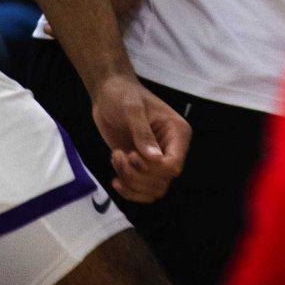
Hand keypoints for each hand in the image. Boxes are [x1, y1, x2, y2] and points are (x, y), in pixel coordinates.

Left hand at [91, 75, 190, 203]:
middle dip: (137, 175)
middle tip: (119, 156)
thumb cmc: (122, 94)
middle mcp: (171, 149)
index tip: (132, 155)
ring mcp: (157, 160)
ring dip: (131, 182)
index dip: (153, 168)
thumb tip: (155, 158)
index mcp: (177, 132)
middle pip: (163, 180)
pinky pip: (142, 191)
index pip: (174, 164)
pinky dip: (129, 191)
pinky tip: (115, 179)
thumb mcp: (132, 109)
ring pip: (153, 189)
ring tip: (116, 159)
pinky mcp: (142, 166)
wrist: (108, 93)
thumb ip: (142, 133)